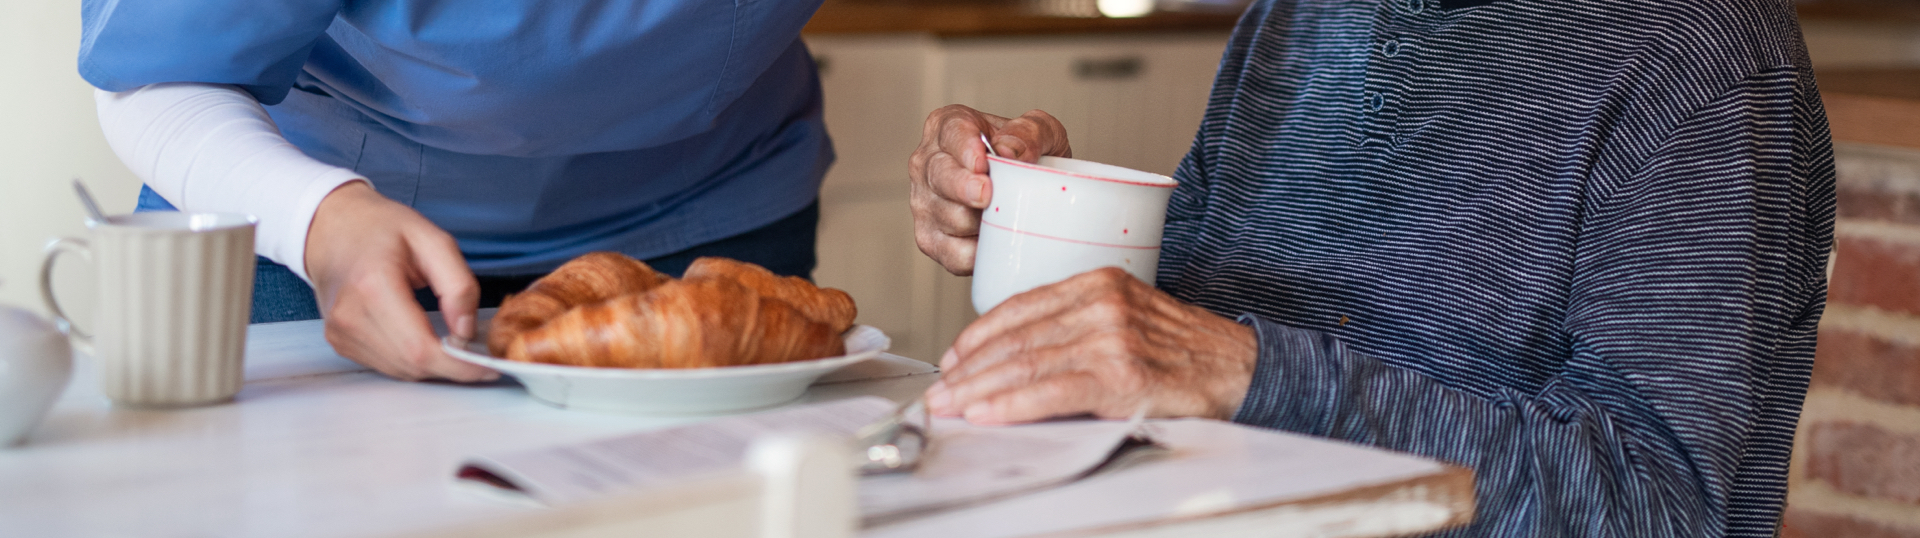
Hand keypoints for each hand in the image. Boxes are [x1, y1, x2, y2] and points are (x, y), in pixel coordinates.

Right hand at [305, 181, 496, 381]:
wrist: (330, 227)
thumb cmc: (380, 227)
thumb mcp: (432, 239)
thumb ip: (458, 285)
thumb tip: (466, 331)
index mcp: (373, 285)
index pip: (420, 348)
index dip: (458, 366)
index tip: (488, 368)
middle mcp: (350, 315)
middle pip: (412, 365)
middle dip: (452, 367)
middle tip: (478, 355)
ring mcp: (341, 332)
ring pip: (401, 371)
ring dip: (433, 365)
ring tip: (452, 344)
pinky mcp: (339, 341)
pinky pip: (386, 365)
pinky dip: (412, 360)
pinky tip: (424, 338)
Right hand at [908, 105, 1071, 274]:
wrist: (1034, 193)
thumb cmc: (1031, 158)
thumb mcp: (1044, 133)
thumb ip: (1030, 132)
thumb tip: (1009, 151)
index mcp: (947, 126)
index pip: (950, 132)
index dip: (964, 148)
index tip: (983, 163)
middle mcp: (926, 163)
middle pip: (938, 176)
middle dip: (962, 188)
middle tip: (987, 195)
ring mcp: (923, 203)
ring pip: (947, 216)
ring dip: (980, 222)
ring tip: (1007, 217)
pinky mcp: (930, 239)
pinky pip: (951, 253)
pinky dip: (977, 253)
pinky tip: (997, 244)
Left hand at [922, 268, 1257, 423]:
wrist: (1246, 369)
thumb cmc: (1188, 352)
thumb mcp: (1131, 317)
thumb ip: (1080, 327)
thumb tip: (1020, 359)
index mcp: (1100, 282)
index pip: (1020, 306)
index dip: (978, 336)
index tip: (953, 360)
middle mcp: (1101, 304)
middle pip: (1015, 338)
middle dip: (968, 370)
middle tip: (939, 392)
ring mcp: (1111, 338)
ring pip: (1024, 363)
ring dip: (978, 390)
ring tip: (951, 407)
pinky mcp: (1121, 376)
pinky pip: (1051, 392)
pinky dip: (1011, 405)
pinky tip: (987, 414)